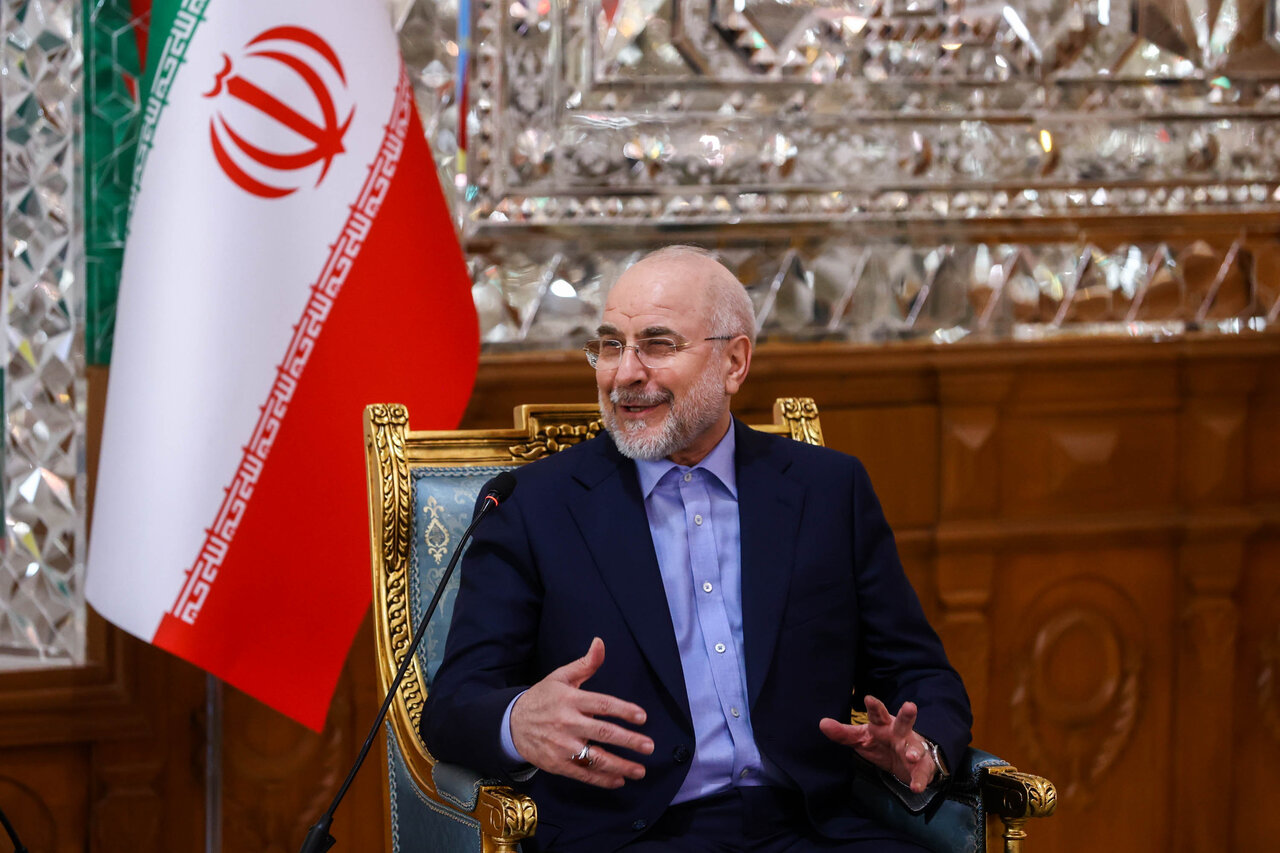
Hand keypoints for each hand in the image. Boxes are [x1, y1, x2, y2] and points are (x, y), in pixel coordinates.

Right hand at [510, 637, 653, 787]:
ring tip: (639, 770)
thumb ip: (585, 664)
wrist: (511, 724)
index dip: (624, 711)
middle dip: (629, 741)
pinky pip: (583, 774)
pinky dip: (601, 779)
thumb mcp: (560, 677)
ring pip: (596, 758)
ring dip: (620, 766)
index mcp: (570, 700)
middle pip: (603, 733)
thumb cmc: (542, 698)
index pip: (602, 704)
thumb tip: (600, 642)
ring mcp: (562, 746)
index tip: (642, 717)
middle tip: (649, 747)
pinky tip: (618, 781)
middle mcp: (567, 723)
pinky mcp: (557, 763)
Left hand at [819, 695, 936, 792]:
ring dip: (914, 751)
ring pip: (915, 747)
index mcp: (883, 725)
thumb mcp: (861, 738)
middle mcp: (899, 733)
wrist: (909, 760)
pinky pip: (920, 773)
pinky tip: (916, 787)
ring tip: (911, 756)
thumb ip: (843, 733)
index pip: (877, 714)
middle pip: (903, 723)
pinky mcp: (921, 766)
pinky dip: (919, 780)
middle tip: (909, 706)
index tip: (868, 698)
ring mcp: (912, 748)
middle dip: (906, 715)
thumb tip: (822, 723)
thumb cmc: (881, 742)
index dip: (874, 706)